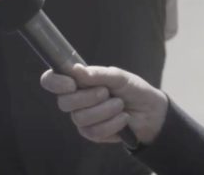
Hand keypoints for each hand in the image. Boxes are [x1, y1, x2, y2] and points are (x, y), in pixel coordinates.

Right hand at [39, 64, 168, 144]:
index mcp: (78, 81)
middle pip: (64, 102)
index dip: (55, 82)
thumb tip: (75, 70)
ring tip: (120, 104)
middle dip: (88, 97)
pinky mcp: (92, 133)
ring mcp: (82, 118)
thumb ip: (97, 74)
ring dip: (104, 110)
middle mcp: (75, 99)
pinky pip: (94, 131)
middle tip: (106, 92)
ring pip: (80, 118)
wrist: (150, 111)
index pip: (52, 81)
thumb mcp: (118, 77)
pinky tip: (123, 118)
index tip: (71, 83)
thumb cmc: (132, 89)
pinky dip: (112, 123)